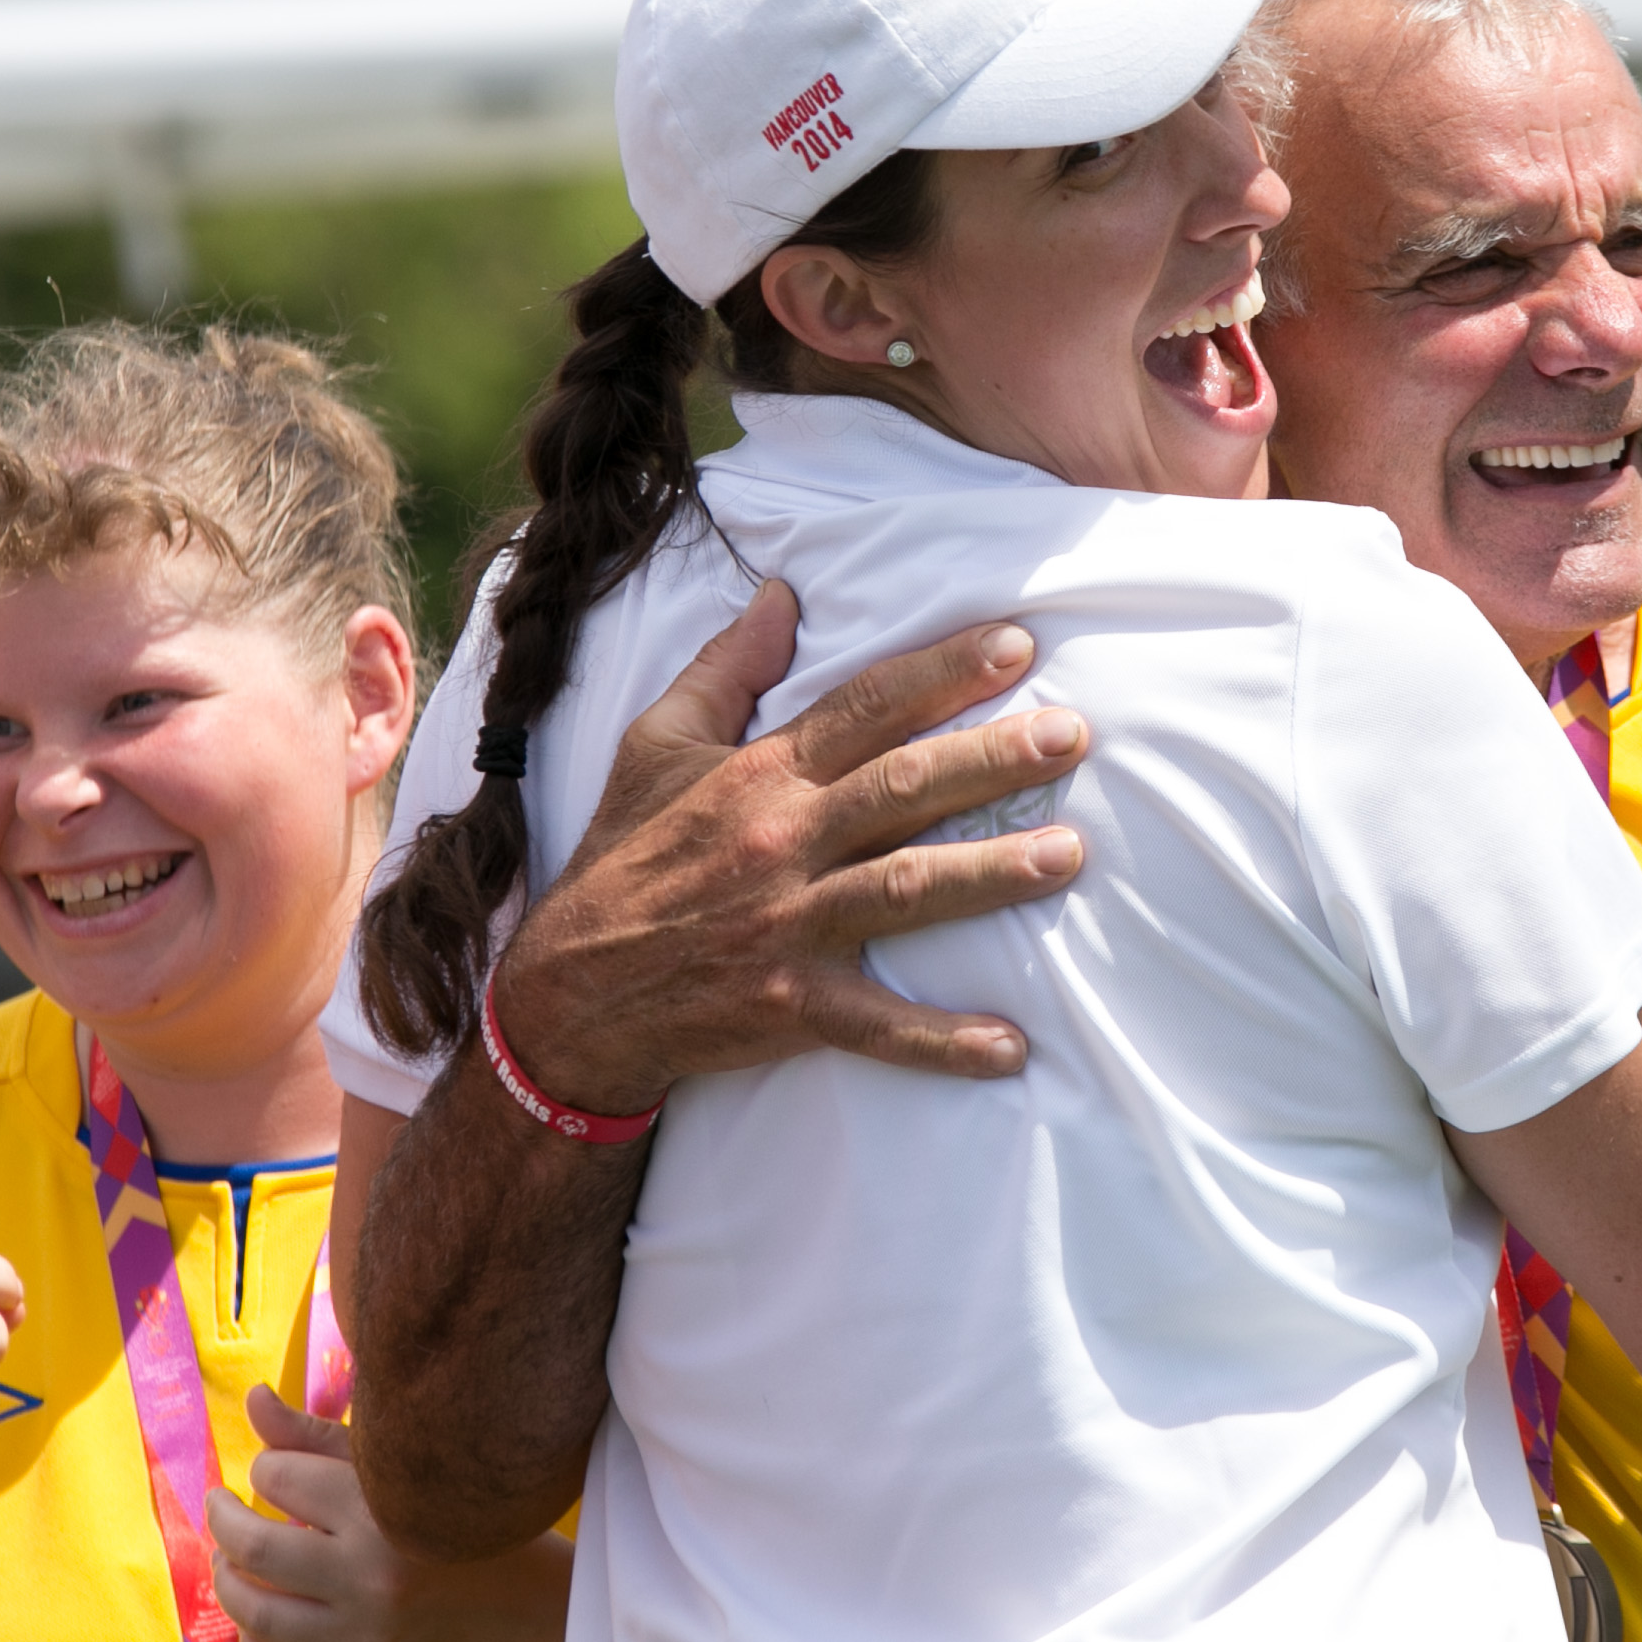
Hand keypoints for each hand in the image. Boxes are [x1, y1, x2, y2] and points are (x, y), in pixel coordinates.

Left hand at [208, 1386, 562, 1641]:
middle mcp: (372, 1576)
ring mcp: (365, 1636)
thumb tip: (253, 1399)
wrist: (513, 1606)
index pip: (280, 1477)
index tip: (276, 1470)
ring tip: (231, 1561)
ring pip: (256, 1614)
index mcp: (382, 1509)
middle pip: (255, 1549)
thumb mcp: (394, 1467)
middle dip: (222, 1520)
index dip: (269, 1467)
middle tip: (222, 1507)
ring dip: (226, 1581)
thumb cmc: (448, 1519)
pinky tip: (256, 1621)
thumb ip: (316, 1435)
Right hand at [487, 578, 1095, 1112]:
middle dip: (991, 759)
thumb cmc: (625, 858)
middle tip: (1073, 736)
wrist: (568, 995)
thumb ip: (724, 669)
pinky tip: (1011, 1047)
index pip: (864, 708)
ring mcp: (788, 927)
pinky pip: (876, 1026)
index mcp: (759, 775)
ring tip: (1070, 855)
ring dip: (990, 875)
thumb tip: (781, 593)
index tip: (1018, 645)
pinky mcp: (791, 1006)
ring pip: (903, 891)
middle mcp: (782, 842)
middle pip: (901, 789)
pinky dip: (941, 1041)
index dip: (941, 673)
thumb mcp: (654, 747)